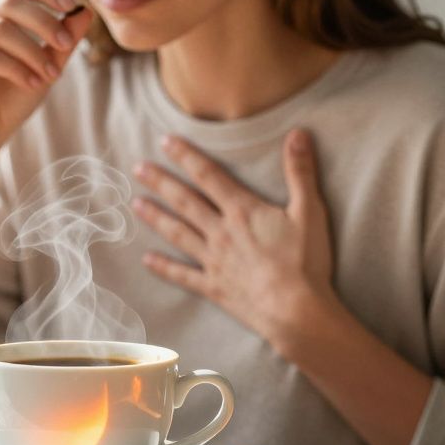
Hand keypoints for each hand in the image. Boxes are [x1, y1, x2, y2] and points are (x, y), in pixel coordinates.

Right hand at [0, 0, 92, 166]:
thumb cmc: (8, 102)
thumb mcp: (44, 67)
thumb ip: (62, 40)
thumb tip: (84, 11)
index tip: (71, 6)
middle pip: (8, 1)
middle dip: (43, 22)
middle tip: (66, 45)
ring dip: (32, 51)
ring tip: (51, 75)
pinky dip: (15, 68)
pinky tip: (32, 83)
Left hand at [131, 129, 337, 354]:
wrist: (296, 311)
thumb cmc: (305, 262)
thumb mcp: (310, 211)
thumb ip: (300, 172)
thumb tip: (298, 133)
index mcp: (242, 211)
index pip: (208, 175)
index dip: (186, 156)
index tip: (165, 141)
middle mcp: (221, 232)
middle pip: (185, 201)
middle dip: (160, 182)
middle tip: (137, 168)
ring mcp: (214, 260)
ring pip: (178, 233)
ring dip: (155, 217)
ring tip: (135, 204)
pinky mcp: (213, 287)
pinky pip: (183, 275)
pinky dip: (164, 267)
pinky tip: (146, 260)